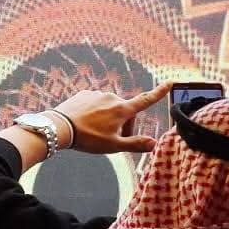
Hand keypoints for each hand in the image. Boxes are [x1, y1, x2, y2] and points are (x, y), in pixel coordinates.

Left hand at [51, 82, 170, 153]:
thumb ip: (135, 144)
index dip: (158, 93)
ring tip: (95, 133)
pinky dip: (94, 113)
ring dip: (108, 118)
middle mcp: (112, 97)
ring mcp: (97, 94)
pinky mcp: (84, 94)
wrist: (59, 127)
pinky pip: (95, 104)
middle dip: (124, 124)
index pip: (145, 100)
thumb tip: (154, 144)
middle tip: (113, 140)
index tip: (169, 83)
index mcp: (122, 109)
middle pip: (125, 111)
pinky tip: (85, 123)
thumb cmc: (87, 138)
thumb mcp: (113, 146)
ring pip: (109, 108)